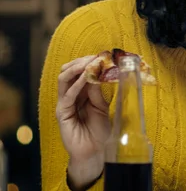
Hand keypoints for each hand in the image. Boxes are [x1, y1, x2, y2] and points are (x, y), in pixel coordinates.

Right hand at [56, 55, 109, 189]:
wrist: (95, 151)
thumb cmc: (100, 130)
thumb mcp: (102, 106)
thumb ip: (98, 91)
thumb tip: (99, 72)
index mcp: (81, 92)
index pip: (80, 71)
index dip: (90, 62)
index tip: (103, 55)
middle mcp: (71, 95)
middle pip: (69, 71)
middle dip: (82, 62)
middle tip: (96, 57)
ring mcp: (65, 103)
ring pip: (64, 79)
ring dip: (78, 68)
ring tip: (90, 63)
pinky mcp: (62, 113)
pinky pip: (68, 95)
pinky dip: (77, 84)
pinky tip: (87, 78)